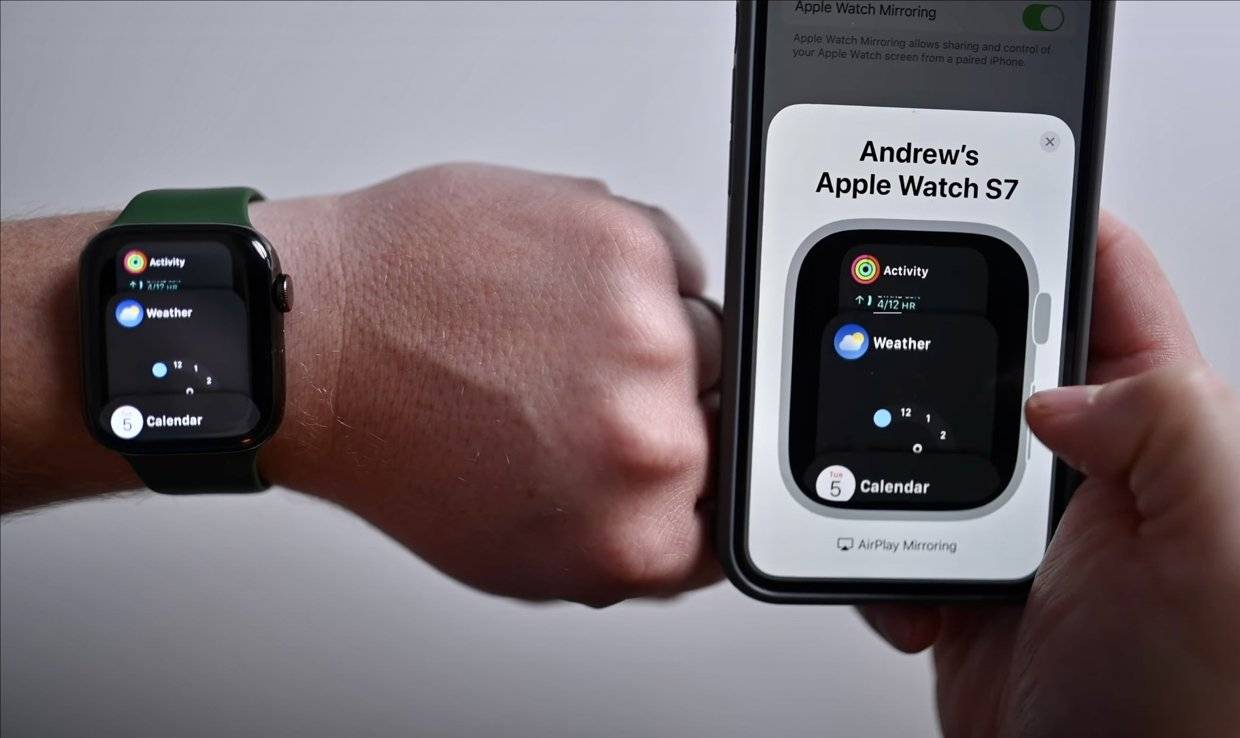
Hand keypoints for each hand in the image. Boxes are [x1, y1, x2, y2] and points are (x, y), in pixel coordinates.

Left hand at [259, 164, 721, 605]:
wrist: (321, 341)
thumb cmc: (397, 444)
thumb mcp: (516, 557)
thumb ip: (628, 546)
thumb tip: (692, 517)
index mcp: (635, 534)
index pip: (732, 517)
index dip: (701, 483)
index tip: (674, 458)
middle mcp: (649, 440)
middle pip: (721, 417)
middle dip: (665, 405)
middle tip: (579, 392)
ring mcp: (645, 336)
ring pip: (703, 332)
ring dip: (648, 333)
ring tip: (554, 336)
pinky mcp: (628, 246)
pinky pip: (673, 259)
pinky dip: (629, 271)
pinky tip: (556, 289)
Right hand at [861, 214, 1239, 736]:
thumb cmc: (1192, 715)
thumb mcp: (1239, 559)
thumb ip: (1181, 430)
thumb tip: (1062, 388)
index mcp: (1171, 424)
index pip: (1109, 277)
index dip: (1048, 218)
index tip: (976, 186)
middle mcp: (1094, 456)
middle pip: (992, 337)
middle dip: (938, 336)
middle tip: (889, 347)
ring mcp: (1016, 509)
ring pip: (920, 419)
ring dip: (886, 449)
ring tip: (885, 489)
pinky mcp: (953, 559)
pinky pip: (881, 506)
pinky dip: (866, 535)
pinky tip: (905, 583)